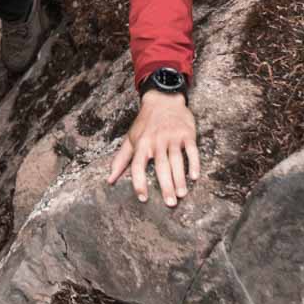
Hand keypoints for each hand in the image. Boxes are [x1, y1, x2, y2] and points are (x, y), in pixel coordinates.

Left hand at [107, 91, 198, 206]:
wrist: (162, 99)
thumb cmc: (145, 124)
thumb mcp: (131, 139)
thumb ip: (121, 160)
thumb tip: (109, 179)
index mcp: (141, 144)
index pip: (137, 166)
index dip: (139, 182)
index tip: (143, 198)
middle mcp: (156, 141)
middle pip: (160, 167)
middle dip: (165, 186)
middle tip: (169, 204)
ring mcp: (172, 137)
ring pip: (176, 160)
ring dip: (179, 178)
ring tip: (181, 194)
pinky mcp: (187, 134)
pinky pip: (191, 150)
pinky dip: (193, 163)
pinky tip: (194, 176)